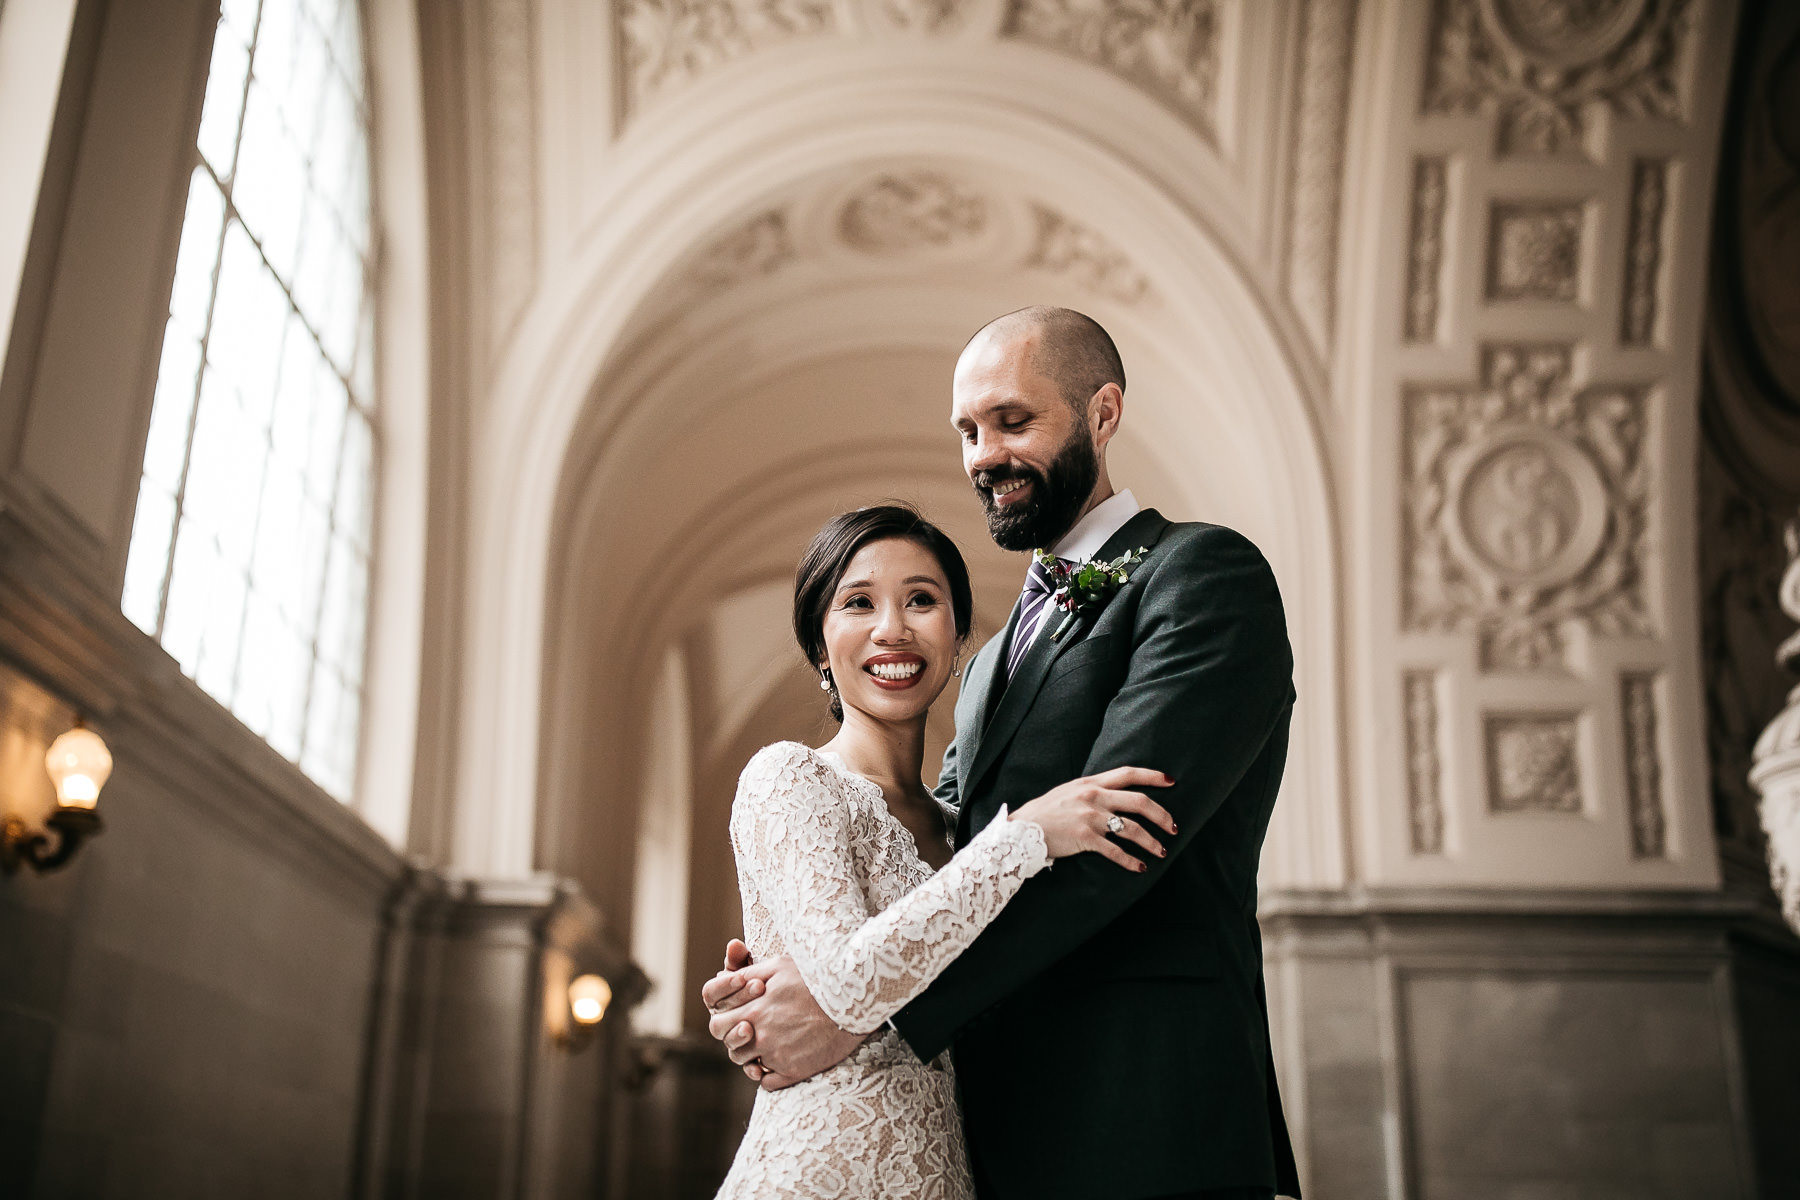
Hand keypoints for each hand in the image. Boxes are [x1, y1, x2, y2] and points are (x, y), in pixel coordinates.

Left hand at [703, 954, 867, 1088]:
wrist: (854, 1000)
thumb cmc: (817, 978)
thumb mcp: (780, 965)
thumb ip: (747, 973)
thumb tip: (725, 979)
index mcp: (754, 1007)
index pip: (717, 1020)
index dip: (723, 1016)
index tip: (738, 1011)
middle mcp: (761, 1033)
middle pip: (727, 1043)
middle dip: (732, 1035)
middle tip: (749, 1029)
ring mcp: (776, 1055)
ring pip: (744, 1064)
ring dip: (750, 1054)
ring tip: (769, 1041)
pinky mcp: (793, 1071)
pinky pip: (766, 1082)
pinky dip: (768, 1073)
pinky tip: (781, 1058)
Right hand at [1010, 765, 1175, 870]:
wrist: (1021, 829)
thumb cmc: (1045, 811)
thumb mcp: (1069, 791)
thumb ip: (1092, 790)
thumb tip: (1114, 793)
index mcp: (1091, 783)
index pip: (1128, 773)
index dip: (1152, 776)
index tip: (1171, 781)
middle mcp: (1093, 797)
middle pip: (1139, 802)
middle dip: (1162, 815)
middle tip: (1174, 827)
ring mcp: (1089, 817)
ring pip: (1132, 829)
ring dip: (1151, 841)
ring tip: (1161, 851)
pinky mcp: (1084, 838)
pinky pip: (1115, 851)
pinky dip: (1130, 861)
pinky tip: (1140, 867)